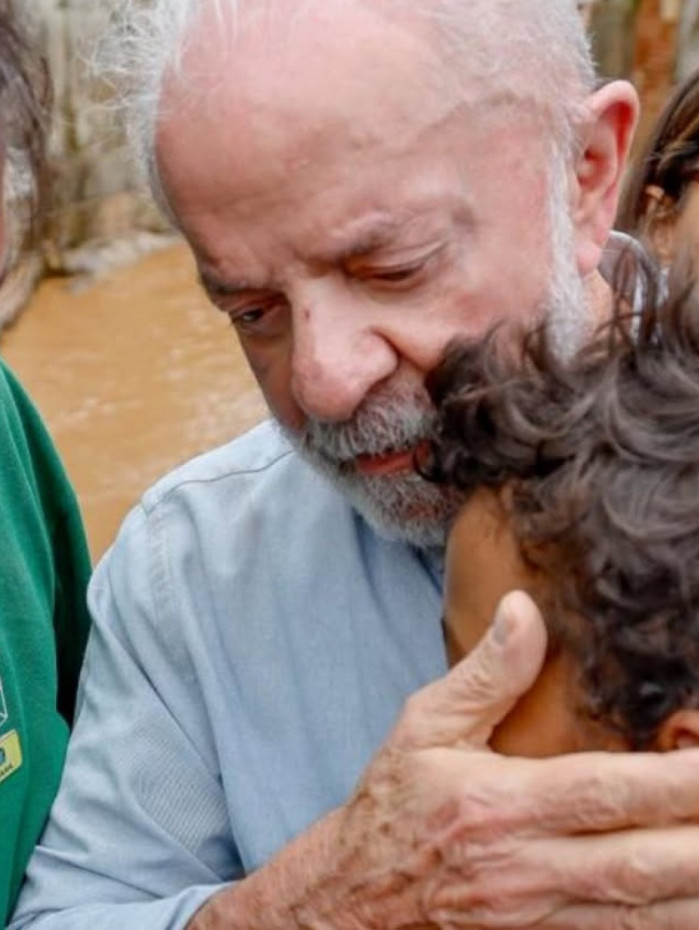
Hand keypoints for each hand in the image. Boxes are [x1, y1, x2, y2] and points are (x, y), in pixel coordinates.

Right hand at [189, 591, 698, 928]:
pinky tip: (696, 896)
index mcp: (503, 802)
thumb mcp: (426, 725)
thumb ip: (485, 673)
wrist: (355, 897)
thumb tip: (525, 609)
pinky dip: (671, 920)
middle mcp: (529, 865)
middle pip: (645, 863)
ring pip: (646, 912)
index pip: (609, 791)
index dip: (679, 780)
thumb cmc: (394, 803)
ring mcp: (541, 915)